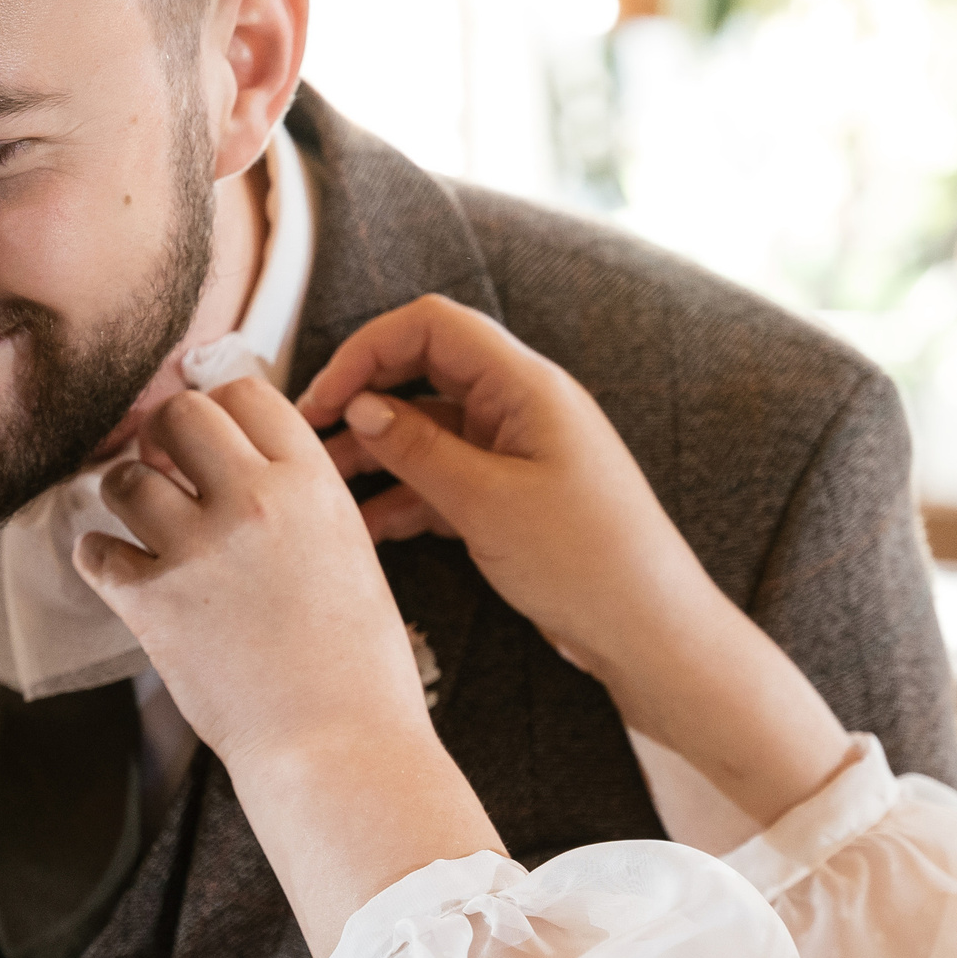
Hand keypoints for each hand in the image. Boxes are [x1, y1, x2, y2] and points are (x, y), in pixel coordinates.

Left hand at [77, 376, 427, 772]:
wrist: (336, 745)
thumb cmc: (357, 667)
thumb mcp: (351, 553)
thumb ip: (298, 501)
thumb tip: (244, 468)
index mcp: (311, 484)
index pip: (245, 393)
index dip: (219, 409)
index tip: (208, 436)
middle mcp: (251, 502)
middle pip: (176, 416)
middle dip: (163, 437)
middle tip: (164, 467)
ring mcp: (196, 550)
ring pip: (124, 480)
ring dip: (126, 497)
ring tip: (143, 527)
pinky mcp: (151, 603)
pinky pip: (94, 551)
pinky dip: (100, 559)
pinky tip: (121, 573)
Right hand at [299, 295, 715, 682]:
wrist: (648, 630)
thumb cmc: (589, 561)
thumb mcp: (487, 503)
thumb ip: (418, 449)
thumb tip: (359, 407)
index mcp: (526, 386)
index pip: (432, 327)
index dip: (368, 350)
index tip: (323, 398)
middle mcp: (519, 407)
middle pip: (422, 374)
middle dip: (362, 401)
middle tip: (308, 440)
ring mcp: (514, 452)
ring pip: (426, 432)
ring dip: (374, 455)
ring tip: (324, 491)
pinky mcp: (510, 496)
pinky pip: (442, 478)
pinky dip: (401, 496)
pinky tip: (364, 527)